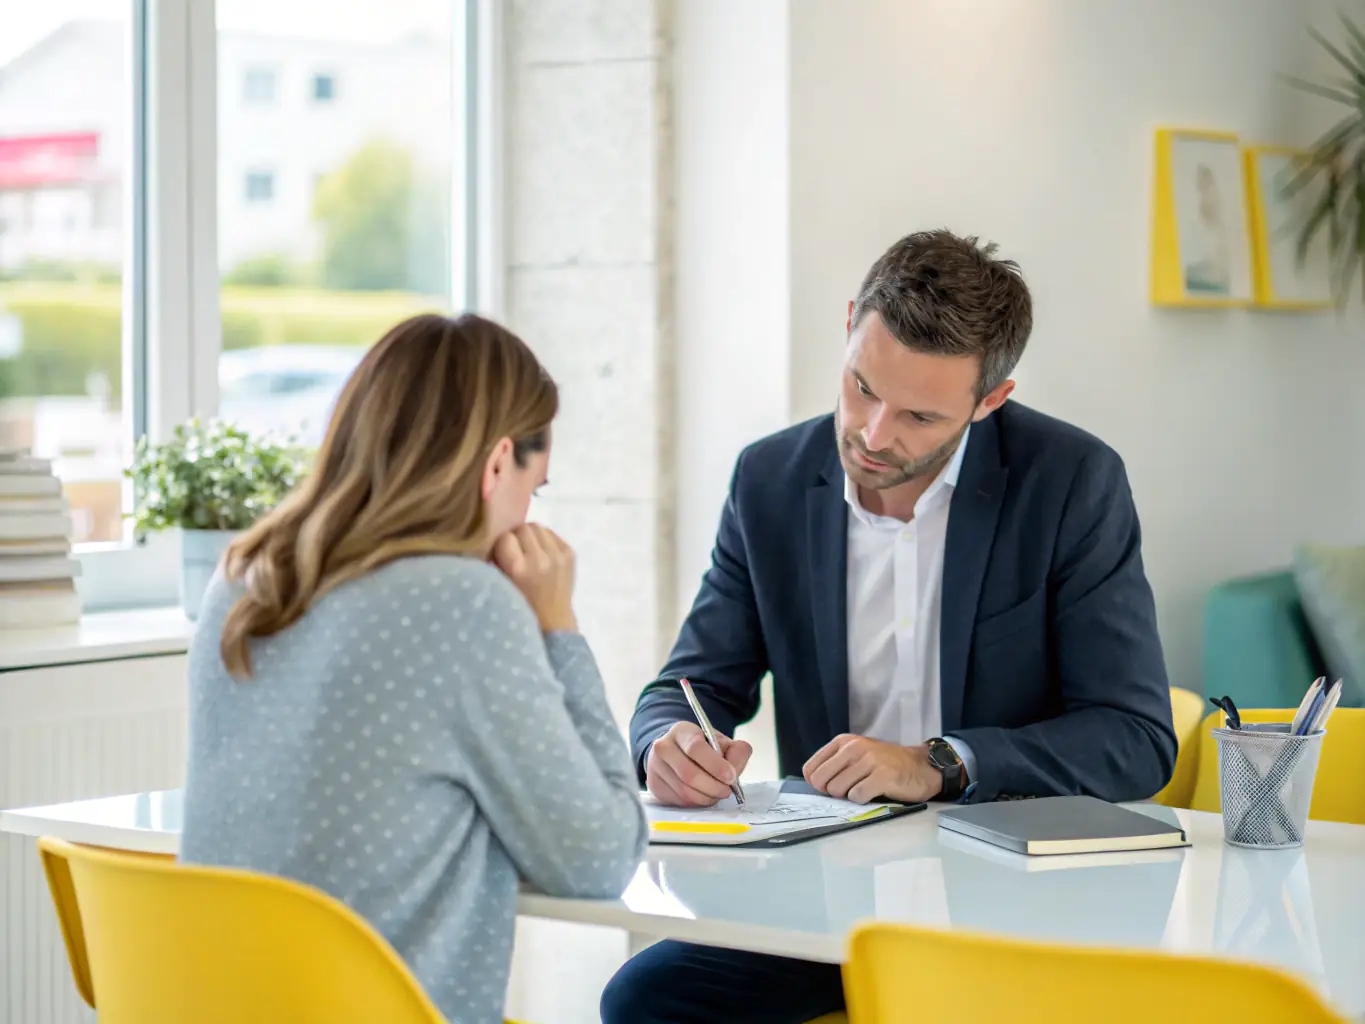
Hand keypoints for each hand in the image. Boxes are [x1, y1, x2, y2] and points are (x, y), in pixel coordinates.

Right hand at [491, 524, 576, 632]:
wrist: (553, 621)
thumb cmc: (522, 606)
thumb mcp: (501, 585)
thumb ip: (497, 561)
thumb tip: (496, 538)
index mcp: (518, 568)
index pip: (505, 537)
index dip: (502, 544)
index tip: (502, 555)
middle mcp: (539, 558)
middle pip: (522, 528)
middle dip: (516, 537)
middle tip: (516, 551)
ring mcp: (558, 555)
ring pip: (538, 527)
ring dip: (531, 536)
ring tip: (530, 551)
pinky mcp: (570, 553)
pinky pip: (551, 533)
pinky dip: (544, 540)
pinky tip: (543, 555)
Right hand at [646, 721, 752, 807]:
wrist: (679, 753)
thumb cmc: (704, 749)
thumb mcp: (723, 743)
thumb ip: (737, 752)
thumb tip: (734, 770)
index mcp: (681, 731)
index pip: (696, 748)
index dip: (716, 765)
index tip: (730, 777)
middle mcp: (663, 747)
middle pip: (689, 774)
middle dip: (714, 787)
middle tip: (727, 790)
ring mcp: (655, 767)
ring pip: (685, 791)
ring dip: (707, 797)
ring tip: (716, 792)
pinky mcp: (654, 785)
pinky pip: (679, 801)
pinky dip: (696, 802)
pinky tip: (702, 795)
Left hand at [803, 735, 942, 803]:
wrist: (921, 767)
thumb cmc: (885, 763)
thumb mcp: (857, 754)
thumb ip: (835, 764)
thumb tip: (813, 783)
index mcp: (844, 742)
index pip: (811, 768)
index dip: (816, 783)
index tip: (828, 786)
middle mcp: (854, 748)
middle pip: (821, 780)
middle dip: (830, 791)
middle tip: (847, 790)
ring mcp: (869, 761)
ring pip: (837, 790)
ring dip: (848, 796)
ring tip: (863, 788)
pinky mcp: (882, 777)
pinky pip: (857, 797)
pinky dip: (862, 800)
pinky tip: (873, 793)